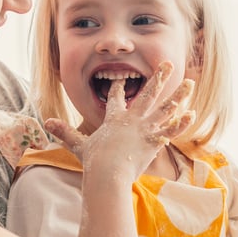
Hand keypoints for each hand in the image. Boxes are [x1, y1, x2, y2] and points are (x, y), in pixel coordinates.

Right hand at [45, 61, 194, 180]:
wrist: (107, 173)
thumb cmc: (94, 161)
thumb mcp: (78, 145)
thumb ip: (66, 133)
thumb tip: (46, 123)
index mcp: (114, 118)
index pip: (115, 98)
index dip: (117, 87)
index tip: (120, 78)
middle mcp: (132, 118)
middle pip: (147, 93)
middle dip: (158, 77)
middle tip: (167, 63)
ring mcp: (144, 128)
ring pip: (165, 107)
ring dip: (178, 95)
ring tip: (189, 83)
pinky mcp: (154, 140)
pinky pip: (171, 129)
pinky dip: (180, 123)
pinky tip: (191, 113)